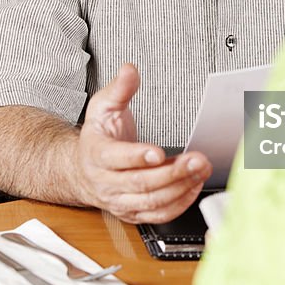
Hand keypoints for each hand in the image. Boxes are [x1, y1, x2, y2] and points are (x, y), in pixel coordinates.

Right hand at [77, 63, 211, 222]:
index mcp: (97, 154)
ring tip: (201, 170)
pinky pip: (158, 214)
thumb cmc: (98, 137)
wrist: (83, 170)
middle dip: (172, 173)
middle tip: (197, 160)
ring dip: (180, 187)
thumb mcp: (103, 107)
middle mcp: (106, 182)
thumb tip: (129, 70)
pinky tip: (194, 186)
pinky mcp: (133, 212)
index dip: (137, 156)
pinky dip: (179, 203)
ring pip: (152, 201)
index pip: (116, 158)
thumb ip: (119, 89)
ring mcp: (120, 201)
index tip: (159, 152)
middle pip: (140, 183)